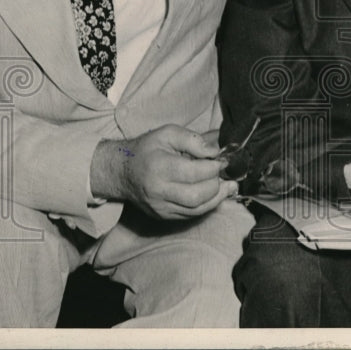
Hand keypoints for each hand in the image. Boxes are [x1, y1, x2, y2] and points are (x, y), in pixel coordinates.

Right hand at [91, 124, 237, 219]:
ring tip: (228, 187)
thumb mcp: (168, 133)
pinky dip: (205, 206)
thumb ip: (193, 140)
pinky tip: (214, 195)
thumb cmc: (148, 149)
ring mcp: (159, 207)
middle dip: (217, 185)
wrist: (122, 172)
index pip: (194, 173)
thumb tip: (215, 152)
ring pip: (196, 210)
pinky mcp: (162, 216)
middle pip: (197, 196)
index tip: (223, 160)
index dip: (214, 167)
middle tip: (224, 175)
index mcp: (159, 167)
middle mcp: (158, 191)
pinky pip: (190, 215)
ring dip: (216, 199)